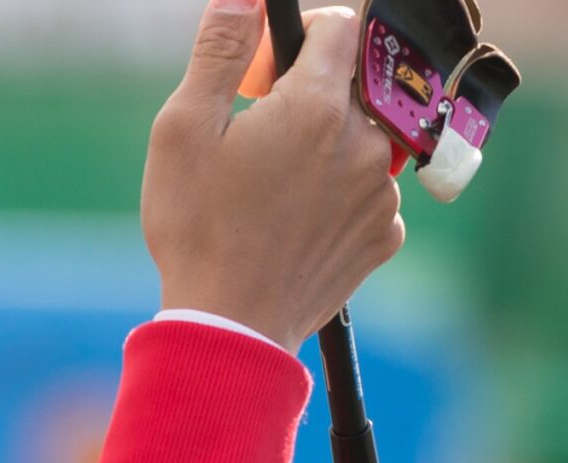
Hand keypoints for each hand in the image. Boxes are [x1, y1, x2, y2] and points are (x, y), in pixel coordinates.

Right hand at [141, 0, 405, 349]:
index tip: (267, 72)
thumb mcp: (183, 129)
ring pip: (361, 140)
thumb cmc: (197, 228)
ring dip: (326, 149)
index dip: (299, 37)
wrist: (229, 328)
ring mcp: (381, 193)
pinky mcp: (384, 236)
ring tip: (272, 191)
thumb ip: (220, 49)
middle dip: (310, 95)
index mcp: (317, 106)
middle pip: (350, 86)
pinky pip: (369, 194)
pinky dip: (340, 198)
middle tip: (259, 137)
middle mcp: (364, 143)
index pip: (340, 26)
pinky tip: (296, 223)